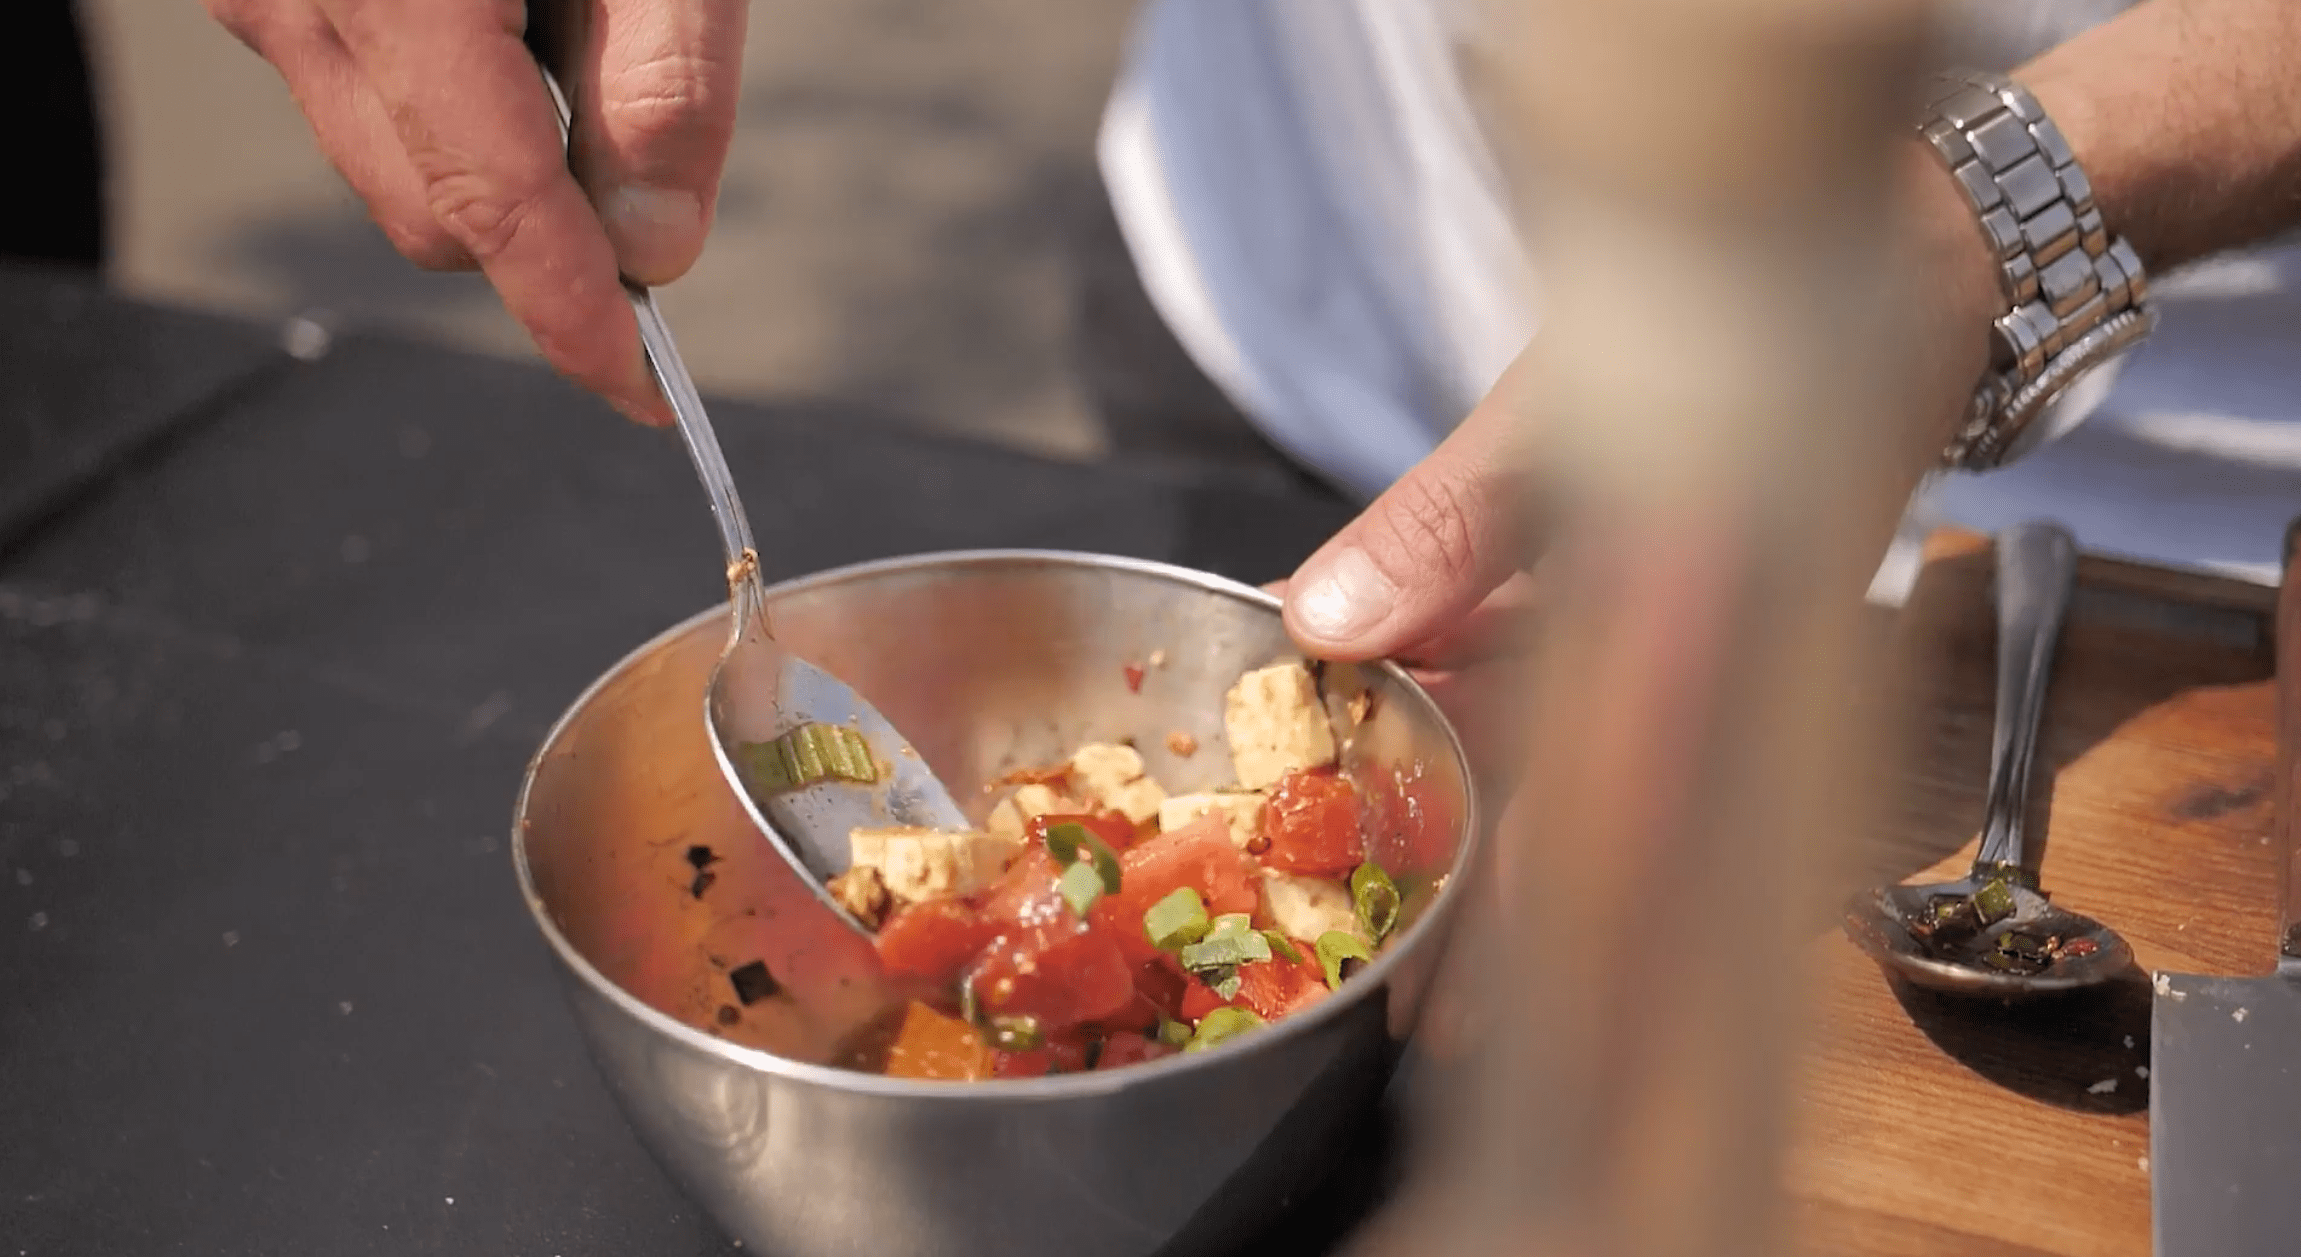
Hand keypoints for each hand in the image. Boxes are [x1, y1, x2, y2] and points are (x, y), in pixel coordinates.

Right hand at [206, 0, 747, 422]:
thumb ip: (666, 86)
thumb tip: (655, 248)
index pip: (493, 207)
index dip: (575, 316)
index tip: (642, 391)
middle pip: (439, 217)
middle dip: (554, 239)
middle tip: (650, 171)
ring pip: (398, 175)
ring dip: (504, 163)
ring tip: (574, 35)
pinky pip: (367, 109)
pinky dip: (456, 110)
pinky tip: (513, 22)